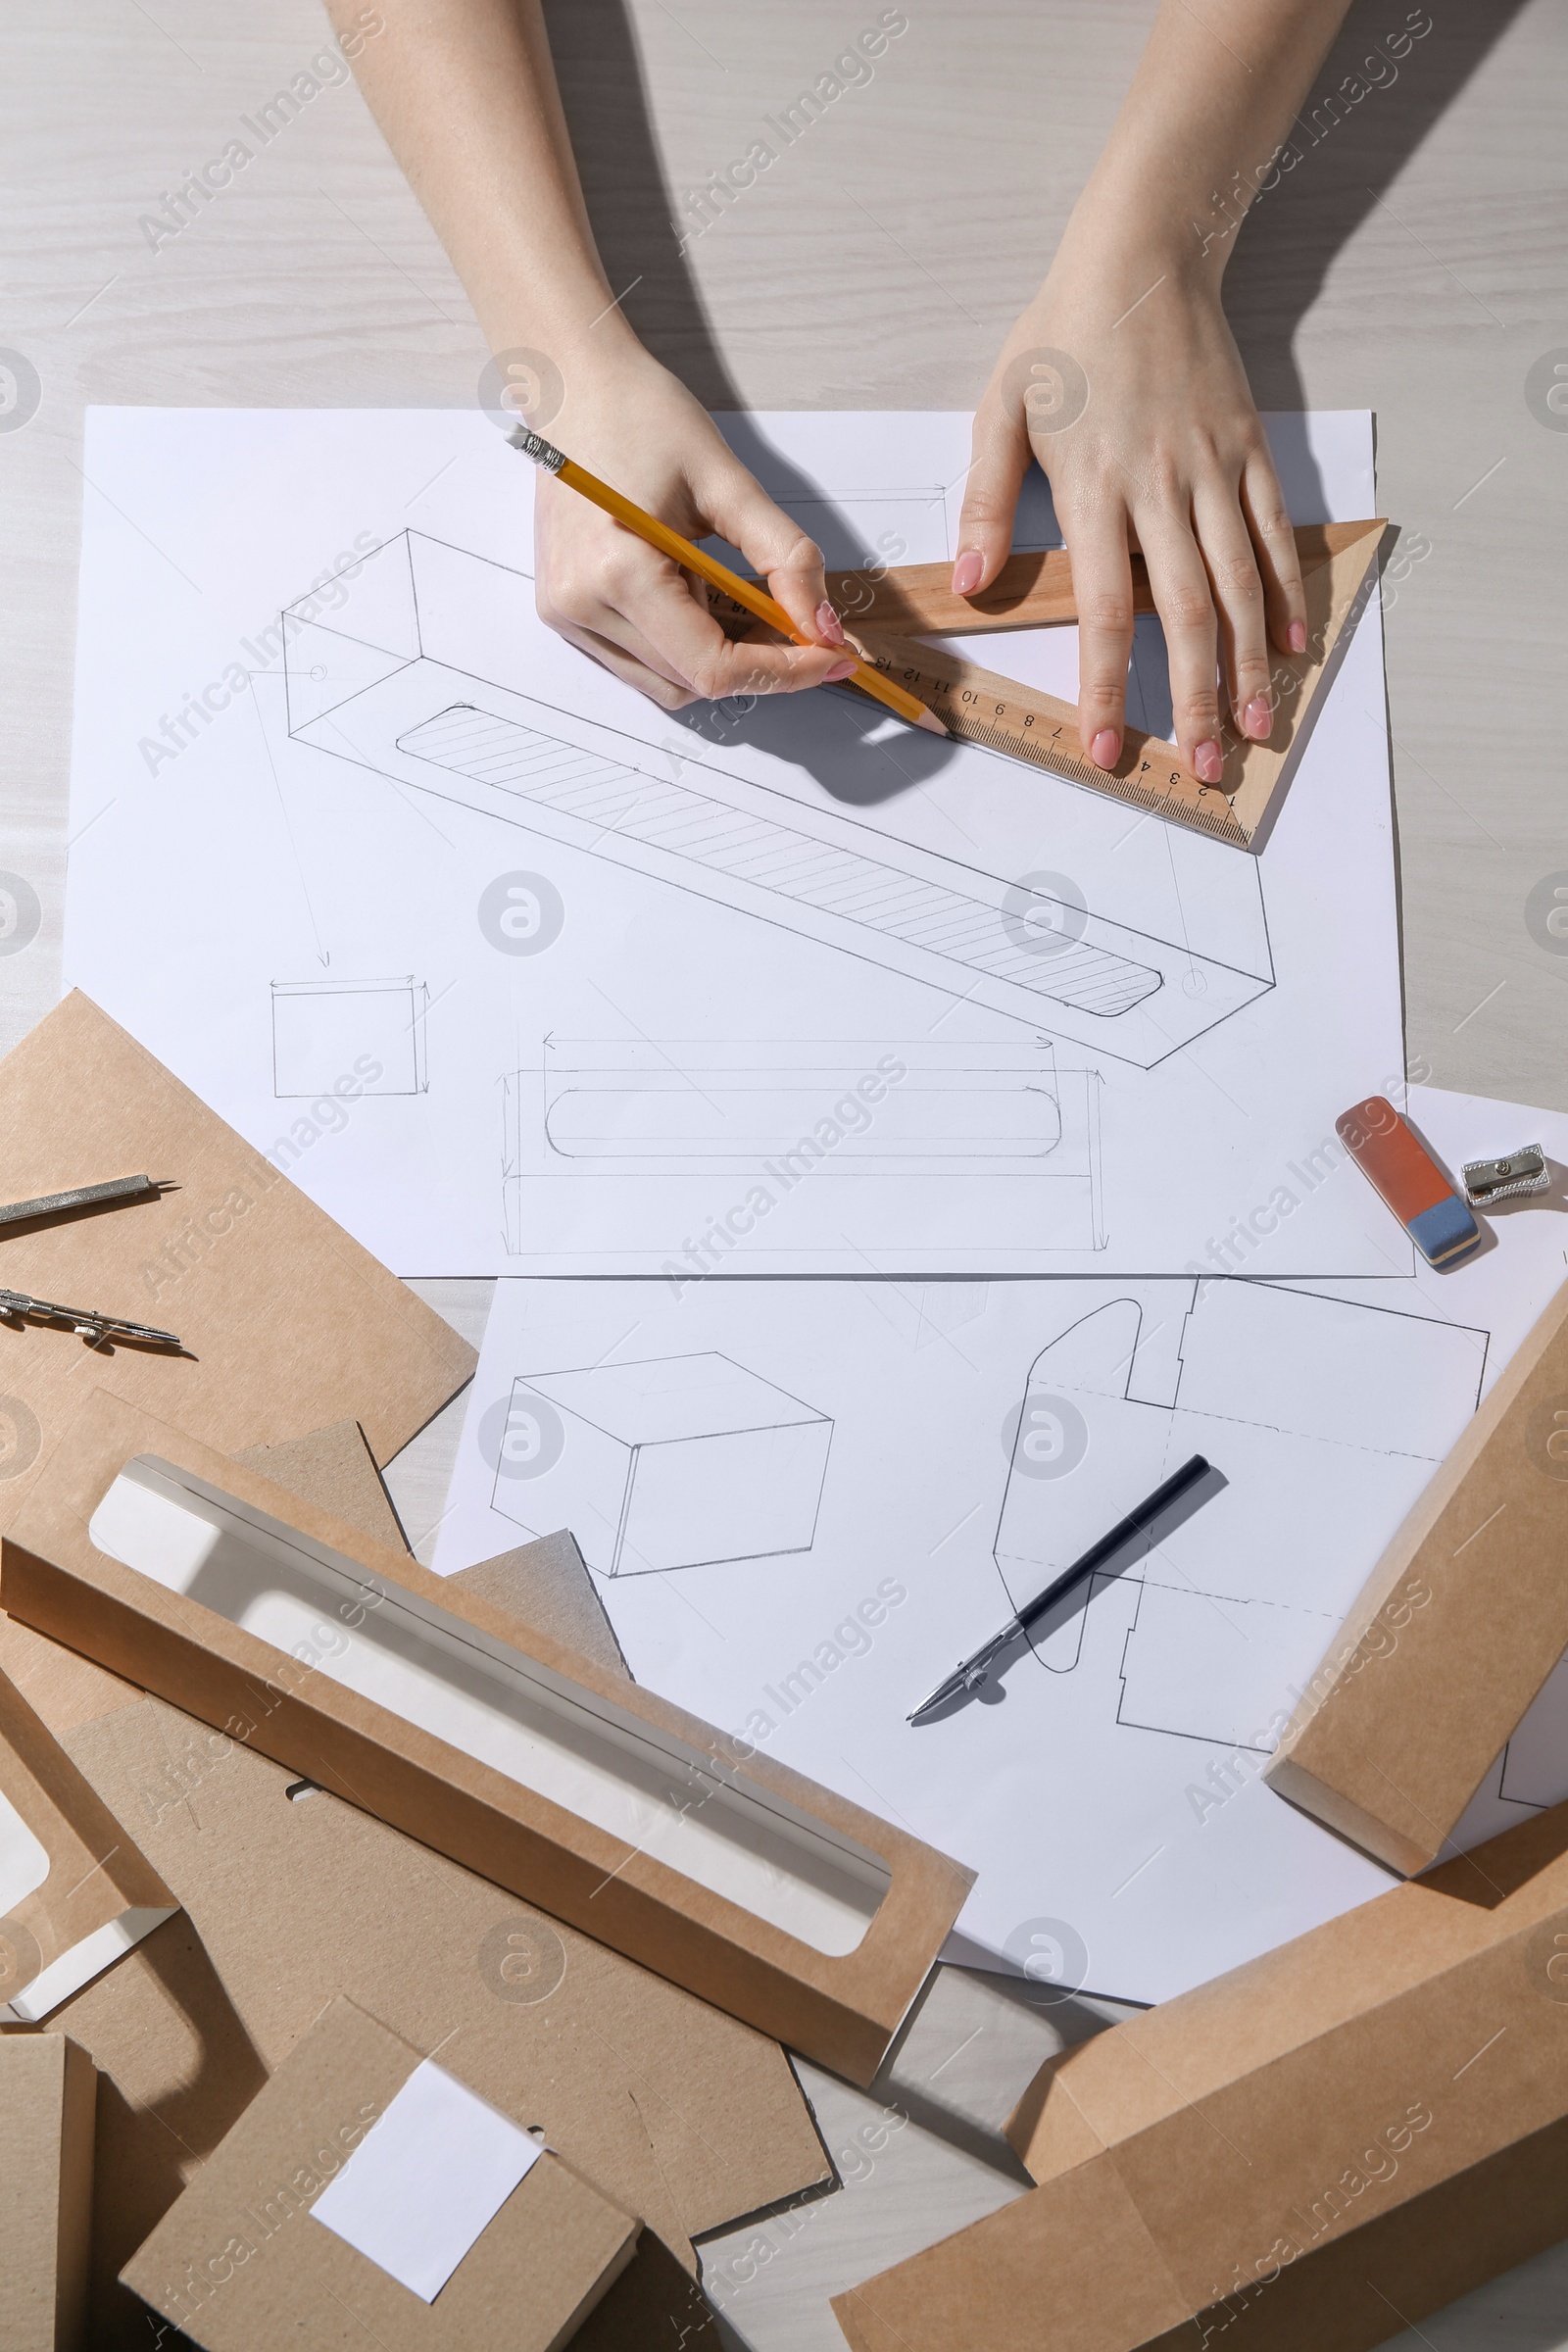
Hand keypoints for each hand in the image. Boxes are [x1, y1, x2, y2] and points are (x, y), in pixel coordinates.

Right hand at [533, 345, 854, 708]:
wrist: (574, 387)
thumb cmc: (641, 417)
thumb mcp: (729, 482)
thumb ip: (785, 559)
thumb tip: (823, 626)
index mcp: (619, 572)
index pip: (713, 667)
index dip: (782, 671)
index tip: (829, 656)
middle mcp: (582, 605)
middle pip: (694, 681)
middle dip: (757, 662)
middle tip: (795, 617)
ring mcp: (567, 615)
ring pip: (669, 683)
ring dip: (720, 658)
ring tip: (736, 593)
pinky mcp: (565, 613)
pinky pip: (641, 663)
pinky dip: (685, 648)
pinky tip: (697, 595)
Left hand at [956, 259, 1306, 780]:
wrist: (1143, 256)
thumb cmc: (1063, 335)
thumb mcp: (1001, 409)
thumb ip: (987, 500)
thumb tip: (974, 582)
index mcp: (1094, 488)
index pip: (1105, 609)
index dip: (1107, 686)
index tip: (1106, 746)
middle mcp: (1161, 487)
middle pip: (1186, 613)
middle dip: (1195, 698)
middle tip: (1203, 766)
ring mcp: (1213, 469)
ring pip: (1239, 583)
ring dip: (1249, 663)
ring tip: (1256, 727)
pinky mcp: (1248, 449)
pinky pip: (1272, 532)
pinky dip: (1284, 591)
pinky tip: (1289, 644)